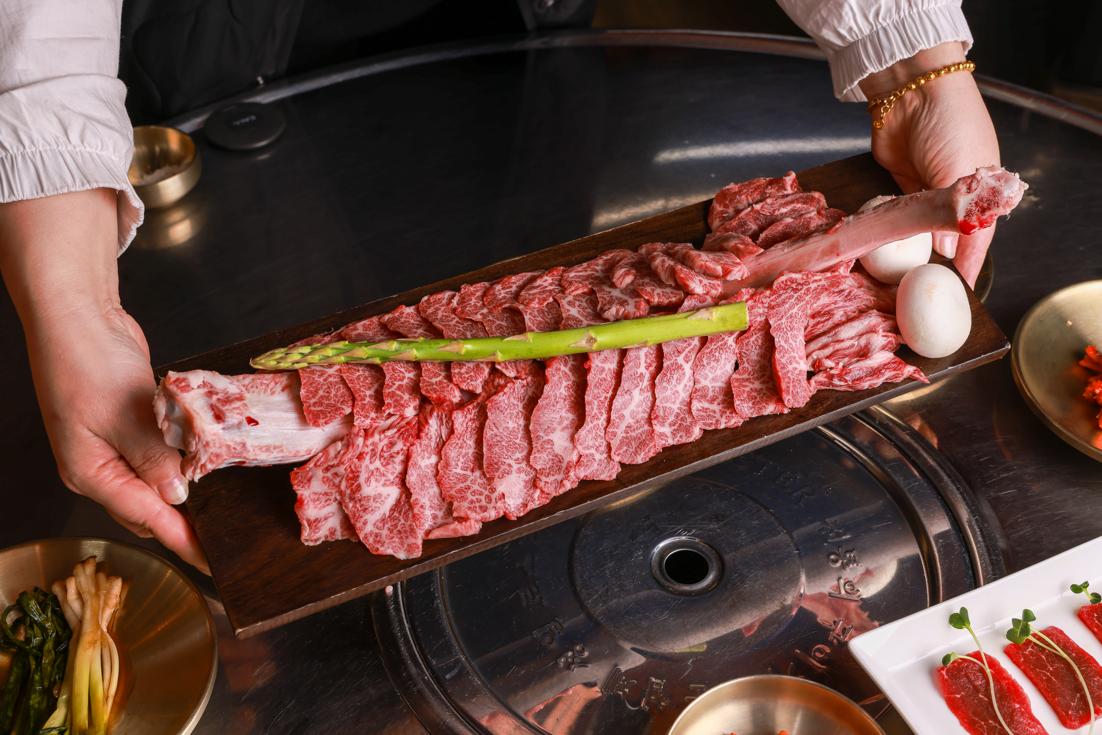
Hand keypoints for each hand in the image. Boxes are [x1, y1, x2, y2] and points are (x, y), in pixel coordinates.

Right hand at [0, 190, 207, 572]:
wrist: (78, 317)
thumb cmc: (87, 362)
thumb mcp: (125, 414)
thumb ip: (153, 458)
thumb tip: (177, 497)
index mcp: (90, 472)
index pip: (144, 517)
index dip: (182, 541)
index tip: (211, 561)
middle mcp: (99, 466)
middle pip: (147, 509)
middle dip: (184, 525)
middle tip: (224, 539)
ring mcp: (112, 447)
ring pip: (154, 484)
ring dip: (184, 494)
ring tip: (220, 511)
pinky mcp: (129, 427)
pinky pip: (158, 456)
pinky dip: (181, 463)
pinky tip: (204, 466)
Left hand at [860, 43, 1000, 286]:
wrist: (911, 91)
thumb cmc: (949, 124)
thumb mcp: (957, 170)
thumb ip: (950, 212)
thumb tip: (946, 249)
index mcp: (984, 190)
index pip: (977, 239)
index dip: (967, 266)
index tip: (958, 290)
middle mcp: (957, 194)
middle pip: (947, 239)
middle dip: (934, 263)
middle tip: (920, 288)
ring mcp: (927, 191)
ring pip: (920, 231)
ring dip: (910, 249)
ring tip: (899, 278)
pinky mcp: (901, 187)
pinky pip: (899, 216)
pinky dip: (894, 231)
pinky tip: (885, 250)